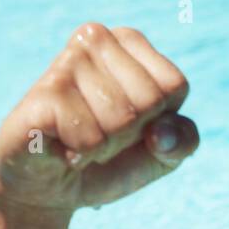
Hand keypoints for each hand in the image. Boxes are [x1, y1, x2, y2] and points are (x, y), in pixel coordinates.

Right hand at [0, 23, 197, 213]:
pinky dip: (81, 156)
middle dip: (131, 136)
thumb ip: (183, 140)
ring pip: (120, 121)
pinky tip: (62, 148)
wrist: (49, 189)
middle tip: (102, 137)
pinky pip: (91, 139)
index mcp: (129, 41)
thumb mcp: (161, 154)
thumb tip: (163, 134)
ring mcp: (67, 61)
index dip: (160, 122)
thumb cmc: (108, 161)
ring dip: (105, 148)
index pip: (174, 86)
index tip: (132, 127)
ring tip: (80, 140)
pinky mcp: (45, 93)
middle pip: (149, 102)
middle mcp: (95, 38)